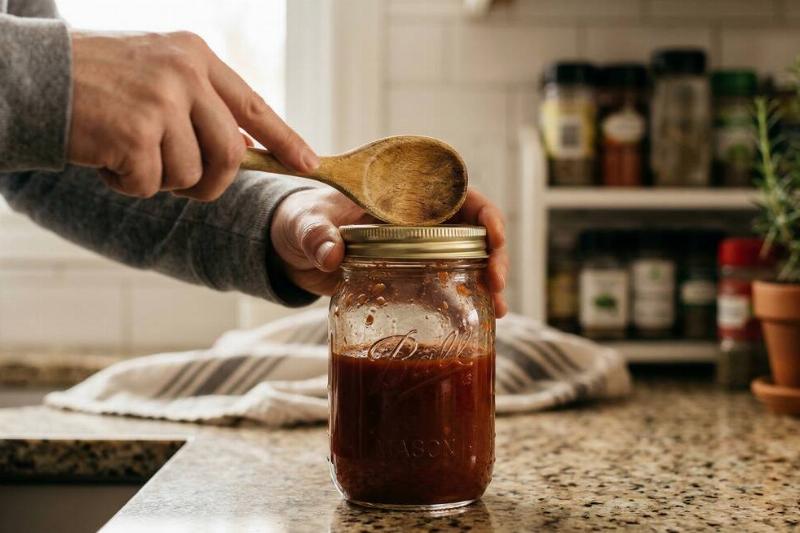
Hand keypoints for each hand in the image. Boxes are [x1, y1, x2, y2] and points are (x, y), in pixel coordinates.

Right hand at [68, 31, 317, 200]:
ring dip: (158, 180)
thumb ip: (201, 105)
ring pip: (189, 175)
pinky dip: (125, 184)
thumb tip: (242, 148)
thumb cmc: (96, 80)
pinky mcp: (134, 132)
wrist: (31, 75)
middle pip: (229, 155)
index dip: (285, 140)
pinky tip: (104, 157)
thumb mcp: (157, 73)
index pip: (254, 107)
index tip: (309, 164)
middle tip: (182, 182)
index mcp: (195, 56)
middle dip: (209, 182)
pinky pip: (149, 185)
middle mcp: (184, 73)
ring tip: (126, 153)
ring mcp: (161, 101)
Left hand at [270, 187, 508, 316]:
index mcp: (398, 192)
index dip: (481, 210)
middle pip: (472, 228)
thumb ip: (315, 234)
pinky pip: (446, 282)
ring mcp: (416, 247)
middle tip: (498, 284)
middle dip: (494, 253)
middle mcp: (416, 217)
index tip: (493, 234)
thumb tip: (331, 254)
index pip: (453, 191)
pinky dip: (465, 298)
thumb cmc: (299, 222)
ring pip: (467, 257)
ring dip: (487, 280)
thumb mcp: (303, 224)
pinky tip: (480, 319)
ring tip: (497, 308)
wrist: (291, 249)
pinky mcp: (410, 274)